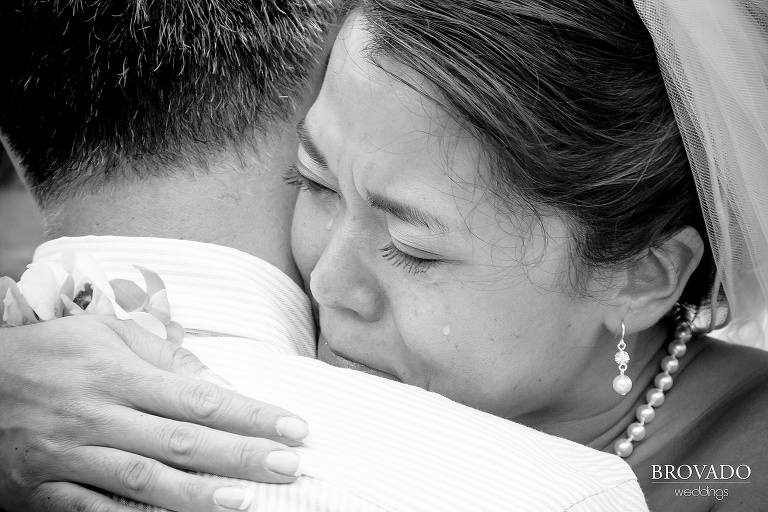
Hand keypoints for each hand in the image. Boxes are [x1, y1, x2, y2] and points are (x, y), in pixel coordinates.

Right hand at [0, 315, 309, 511]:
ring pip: (142, 479)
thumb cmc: (47, 352)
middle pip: (181, 440)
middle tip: (289, 464)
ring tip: (246, 500)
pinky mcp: (43, 490)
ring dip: (197, 494)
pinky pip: (92, 510)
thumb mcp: (101, 333)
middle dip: (241, 455)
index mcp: (116, 372)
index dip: (250, 414)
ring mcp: (69, 456)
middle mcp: (97, 415)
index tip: (293, 426)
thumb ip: (159, 354)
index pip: (198, 397)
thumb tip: (212, 382)